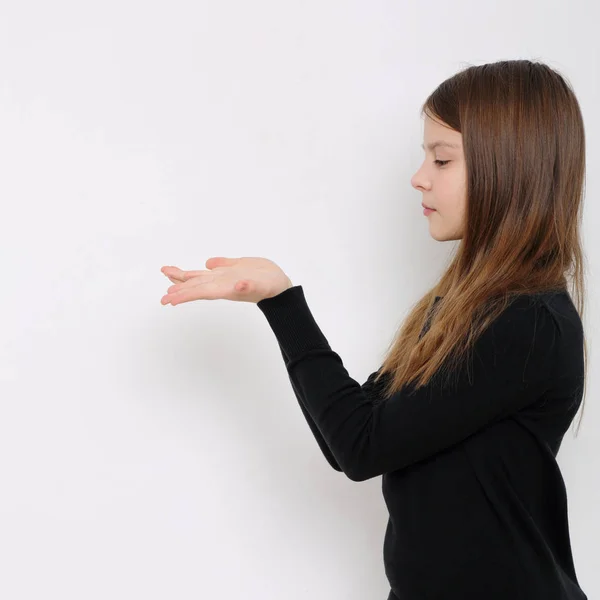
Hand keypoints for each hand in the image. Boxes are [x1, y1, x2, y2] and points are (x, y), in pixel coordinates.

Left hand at [160, 256, 292, 305]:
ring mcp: (224, 277)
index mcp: (224, 288)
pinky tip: (200, 266)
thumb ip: (248, 285)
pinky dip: (203, 268)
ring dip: (183, 277)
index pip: (199, 291)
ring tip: (166, 273)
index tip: (169, 300)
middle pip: (194, 286)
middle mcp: (221, 284)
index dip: (184, 295)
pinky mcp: (231, 270)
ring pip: (199, 277)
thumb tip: (239, 285)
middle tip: (162, 298)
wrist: (281, 286)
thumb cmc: (271, 287)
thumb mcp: (260, 285)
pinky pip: (211, 269)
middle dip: (178, 290)